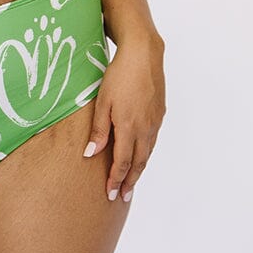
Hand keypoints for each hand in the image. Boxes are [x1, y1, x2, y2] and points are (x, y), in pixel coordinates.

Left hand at [83, 34, 165, 202]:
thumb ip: (99, 129)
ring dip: (139, 169)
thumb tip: (91, 154)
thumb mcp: (103, 101)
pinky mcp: (160, 113)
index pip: (122, 162)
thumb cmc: (119, 76)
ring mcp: (155, 121)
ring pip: (148, 153)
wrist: (144, 55)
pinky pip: (152, 140)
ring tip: (131, 181)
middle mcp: (145, 128)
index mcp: (129, 127)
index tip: (111, 194)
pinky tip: (141, 155)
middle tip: (123, 197)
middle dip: (130, 181)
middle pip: (138, 162)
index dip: (116, 179)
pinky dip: (146, 153)